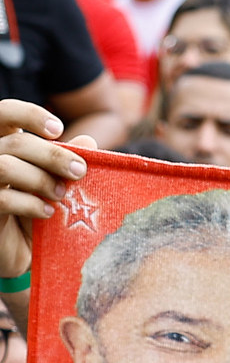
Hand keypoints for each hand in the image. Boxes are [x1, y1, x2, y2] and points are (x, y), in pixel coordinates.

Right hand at [0, 101, 91, 278]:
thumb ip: (68, 161)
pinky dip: (31, 204)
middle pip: (16, 143)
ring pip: (5, 167)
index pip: (5, 112)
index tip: (57, 130)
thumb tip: (88, 141)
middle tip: (79, 171)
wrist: (19, 250)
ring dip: (41, 180)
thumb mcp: (55, 183)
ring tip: (61, 194)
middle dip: (53, 156)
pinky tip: (47, 213)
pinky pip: (3, 199)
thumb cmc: (36, 209)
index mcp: (3, 142)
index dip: (30, 115)